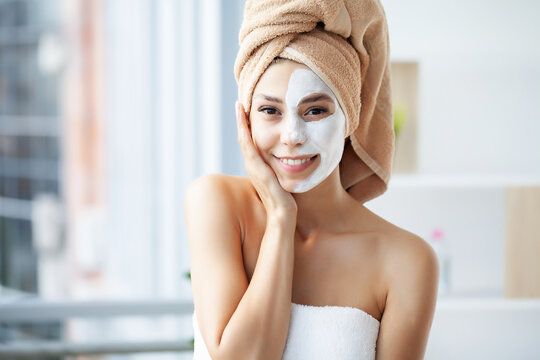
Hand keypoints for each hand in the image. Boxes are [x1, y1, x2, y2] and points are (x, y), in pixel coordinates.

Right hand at [236, 101, 296, 217]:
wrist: (282, 216)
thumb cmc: (284, 201)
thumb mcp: (279, 181)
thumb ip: (278, 172)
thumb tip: (286, 161)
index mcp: (257, 168)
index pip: (250, 144)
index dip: (247, 128)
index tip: (246, 113)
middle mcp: (252, 166)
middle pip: (244, 139)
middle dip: (242, 121)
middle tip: (239, 103)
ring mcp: (253, 168)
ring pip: (244, 140)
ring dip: (241, 123)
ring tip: (239, 107)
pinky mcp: (257, 170)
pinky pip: (249, 148)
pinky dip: (245, 134)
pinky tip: (244, 122)